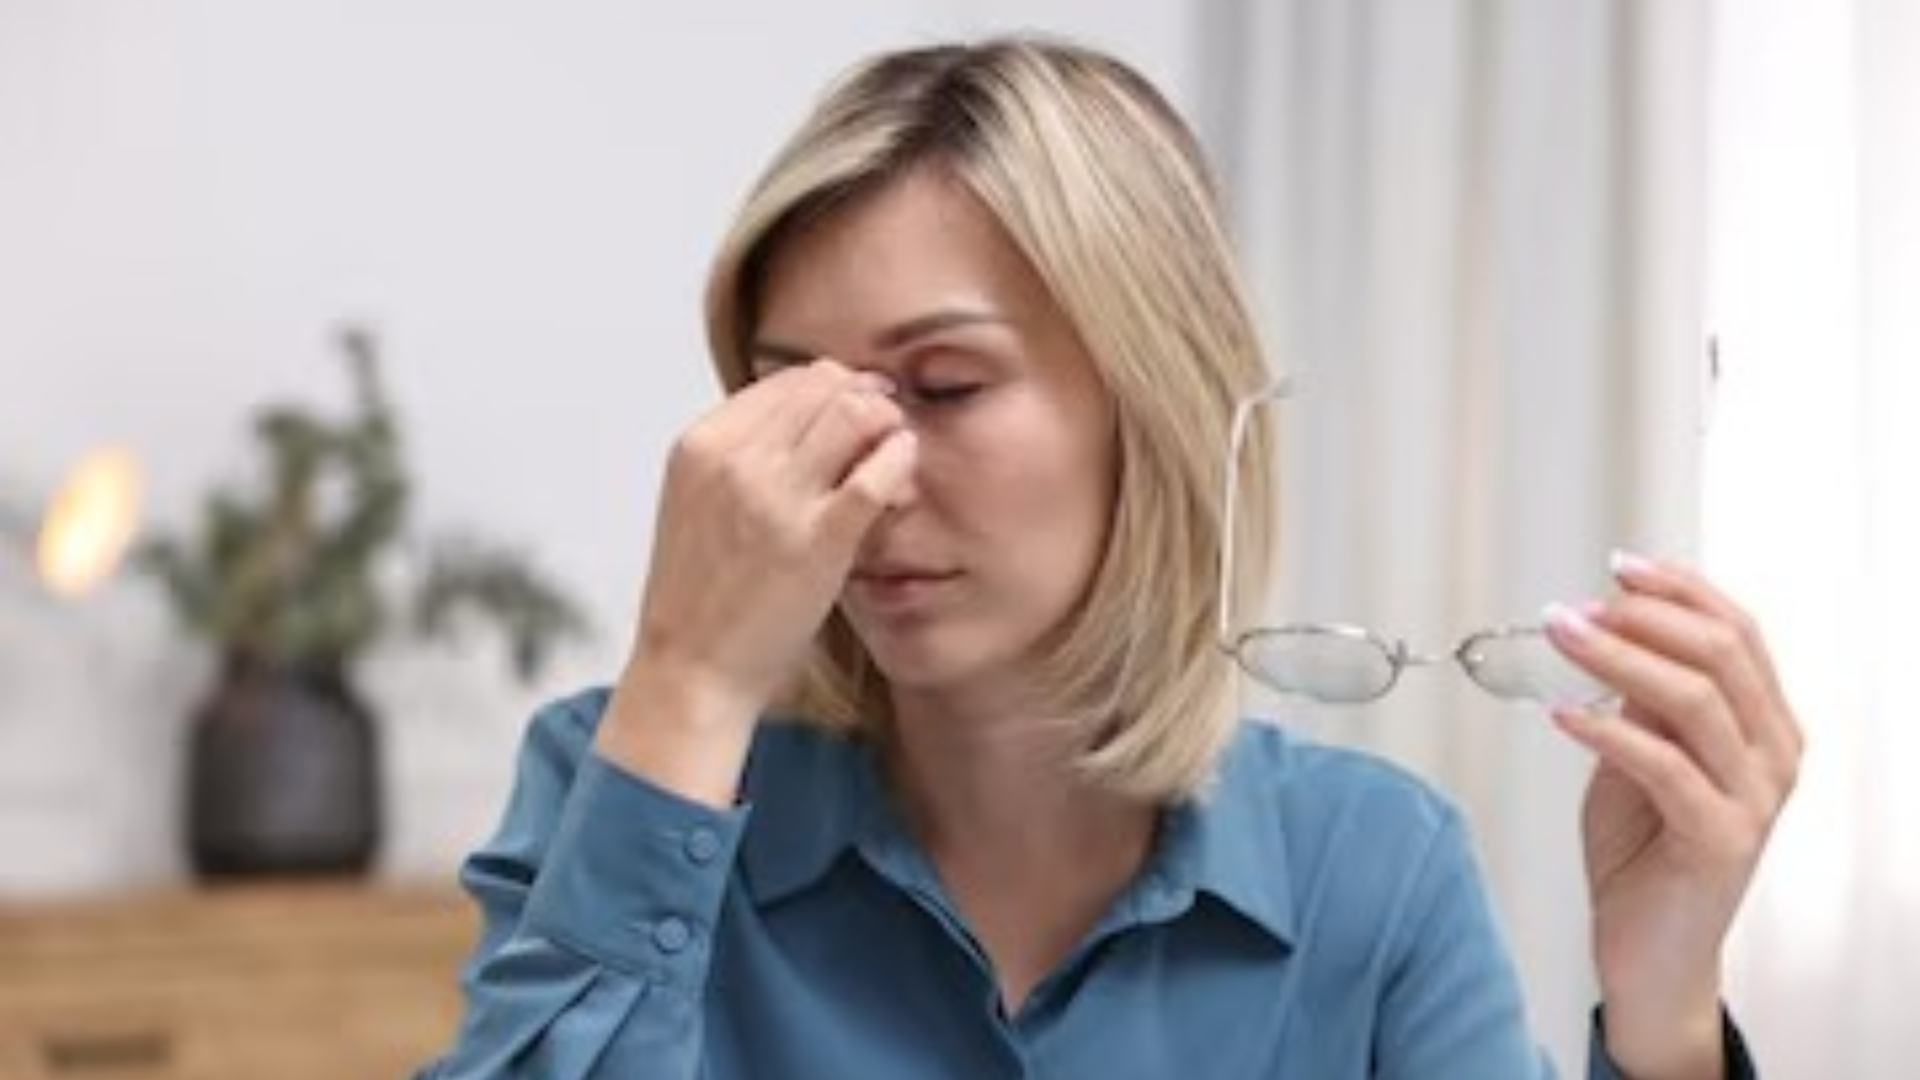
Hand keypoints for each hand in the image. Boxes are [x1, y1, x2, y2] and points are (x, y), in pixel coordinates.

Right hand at [598, 359, 917, 803]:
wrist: (692, 668)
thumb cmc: (700, 593)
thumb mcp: (698, 500)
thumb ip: (741, 452)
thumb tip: (805, 412)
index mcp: (702, 445)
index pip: (788, 380)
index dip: (834, 385)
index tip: (856, 404)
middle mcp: (736, 462)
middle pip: (826, 388)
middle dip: (866, 398)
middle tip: (886, 421)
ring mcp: (777, 500)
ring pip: (853, 416)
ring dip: (885, 424)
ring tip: (893, 449)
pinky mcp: (818, 542)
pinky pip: (875, 474)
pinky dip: (898, 458)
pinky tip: (903, 467)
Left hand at [1545, 554, 1801, 1078]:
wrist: (1650, 953)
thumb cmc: (1642, 852)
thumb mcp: (1639, 756)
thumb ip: (1642, 701)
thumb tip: (1616, 631)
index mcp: (1766, 725)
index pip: (1738, 632)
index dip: (1680, 590)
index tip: (1620, 565)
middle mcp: (1774, 756)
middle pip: (1722, 653)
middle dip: (1643, 617)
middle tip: (1576, 607)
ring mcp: (1754, 799)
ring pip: (1693, 700)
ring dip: (1617, 658)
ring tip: (1561, 636)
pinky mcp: (1720, 840)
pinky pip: (1663, 766)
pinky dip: (1606, 731)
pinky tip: (1561, 715)